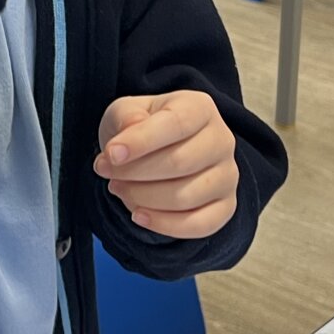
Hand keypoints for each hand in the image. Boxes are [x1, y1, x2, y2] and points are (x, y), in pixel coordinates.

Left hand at [93, 90, 238, 239]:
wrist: (157, 151)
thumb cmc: (141, 128)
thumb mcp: (125, 111)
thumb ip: (126, 116)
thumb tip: (131, 128)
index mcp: (200, 108)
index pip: (176, 124)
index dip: (141, 141)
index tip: (110, 154)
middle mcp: (222, 140)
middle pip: (180, 163)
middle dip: (134, 173)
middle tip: (106, 172)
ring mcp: (228, 176)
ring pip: (185, 197)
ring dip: (142, 198)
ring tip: (118, 188)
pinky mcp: (225, 206)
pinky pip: (199, 225)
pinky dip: (164, 225)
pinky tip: (138, 215)